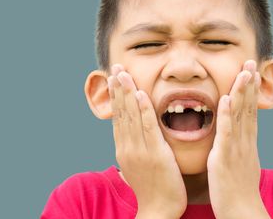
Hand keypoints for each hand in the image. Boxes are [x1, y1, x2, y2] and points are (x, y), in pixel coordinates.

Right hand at [108, 64, 186, 218]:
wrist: (158, 210)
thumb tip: (135, 136)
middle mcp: (128, 146)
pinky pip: (148, 127)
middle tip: (116, 67)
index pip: (118, 116)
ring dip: (127, 92)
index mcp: (124, 148)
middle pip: (121, 112)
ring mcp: (140, 149)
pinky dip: (143, 110)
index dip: (116, 96)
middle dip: (118, 88)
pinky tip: (141, 94)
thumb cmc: (153, 188)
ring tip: (123, 73)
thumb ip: (137, 147)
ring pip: (131, 116)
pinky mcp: (155, 154)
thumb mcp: (139, 165)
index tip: (114, 77)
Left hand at [207, 60, 269, 218]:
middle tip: (252, 61)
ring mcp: (236, 148)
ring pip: (240, 115)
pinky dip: (227, 115)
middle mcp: (245, 141)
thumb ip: (241, 147)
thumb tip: (241, 136)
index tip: (252, 71)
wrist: (242, 212)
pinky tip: (226, 98)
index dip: (251, 90)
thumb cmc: (239, 191)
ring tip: (243, 71)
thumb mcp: (243, 163)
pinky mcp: (224, 157)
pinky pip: (226, 133)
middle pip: (248, 107)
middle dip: (250, 83)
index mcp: (247, 142)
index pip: (251, 111)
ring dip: (241, 91)